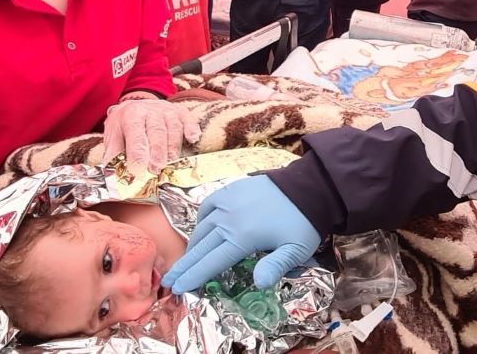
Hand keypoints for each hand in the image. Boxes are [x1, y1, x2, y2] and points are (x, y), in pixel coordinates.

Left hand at [103, 97, 200, 174]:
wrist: (135, 106)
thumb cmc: (124, 128)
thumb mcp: (113, 138)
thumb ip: (114, 156)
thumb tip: (113, 178)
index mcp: (131, 116)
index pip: (135, 135)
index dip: (137, 154)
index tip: (138, 170)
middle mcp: (150, 110)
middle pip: (156, 132)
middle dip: (157, 152)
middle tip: (156, 170)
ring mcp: (167, 111)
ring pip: (173, 128)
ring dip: (172, 147)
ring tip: (170, 163)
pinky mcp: (181, 113)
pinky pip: (189, 121)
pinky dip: (191, 130)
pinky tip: (192, 139)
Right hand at [160, 175, 320, 293]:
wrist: (308, 186)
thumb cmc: (303, 222)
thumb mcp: (296, 249)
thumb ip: (276, 267)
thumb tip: (258, 284)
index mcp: (242, 237)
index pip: (211, 262)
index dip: (193, 277)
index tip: (178, 289)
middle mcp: (228, 219)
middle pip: (200, 247)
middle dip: (183, 266)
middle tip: (168, 280)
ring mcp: (227, 202)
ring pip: (201, 227)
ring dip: (191, 246)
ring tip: (184, 261)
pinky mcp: (230, 189)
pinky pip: (207, 206)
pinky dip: (201, 220)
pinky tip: (201, 228)